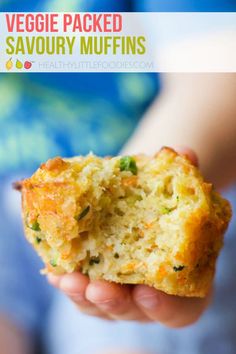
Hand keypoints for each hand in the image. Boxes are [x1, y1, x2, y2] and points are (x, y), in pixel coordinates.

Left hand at [47, 147, 211, 326]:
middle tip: (97, 288)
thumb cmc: (164, 206)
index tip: (146, 291)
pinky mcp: (95, 281)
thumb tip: (185, 153)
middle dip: (113, 301)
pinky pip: (80, 288)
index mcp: (178, 283)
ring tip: (65, 278)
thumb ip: (186, 176)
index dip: (163, 306)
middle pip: (131, 311)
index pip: (177, 310)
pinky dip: (66, 279)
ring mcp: (119, 292)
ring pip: (99, 304)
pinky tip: (53, 268)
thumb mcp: (177, 192)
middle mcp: (147, 295)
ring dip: (81, 293)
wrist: (143, 209)